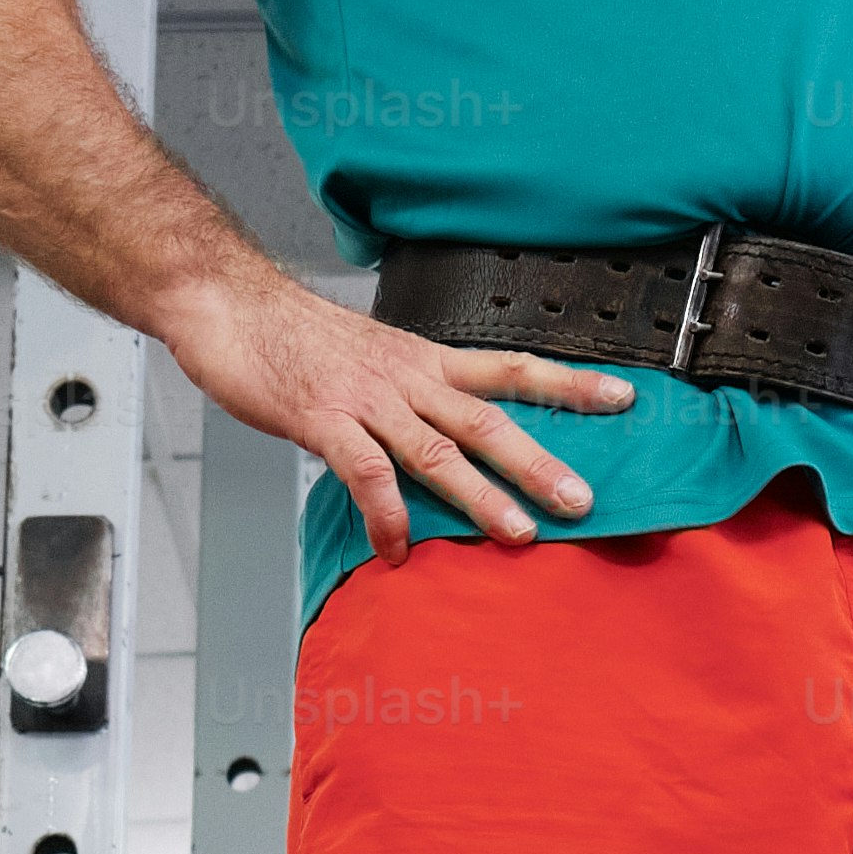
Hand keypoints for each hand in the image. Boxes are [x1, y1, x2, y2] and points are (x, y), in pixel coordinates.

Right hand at [170, 271, 632, 560]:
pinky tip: (397, 549)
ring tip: (518, 535)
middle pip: (487, 419)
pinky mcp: (323, 421)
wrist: (228, 304)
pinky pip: (365, 474)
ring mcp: (366, 400)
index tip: (623, 398)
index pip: (513, 368)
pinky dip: (386, 515)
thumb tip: (442, 436)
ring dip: (481, 495)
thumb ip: (409, 396)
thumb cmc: (294, 336)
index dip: (569, 383)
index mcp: (424, 359)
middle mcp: (406, 378)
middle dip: (539, 462)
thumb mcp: (370, 356)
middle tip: (582, 500)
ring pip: (436, 450)